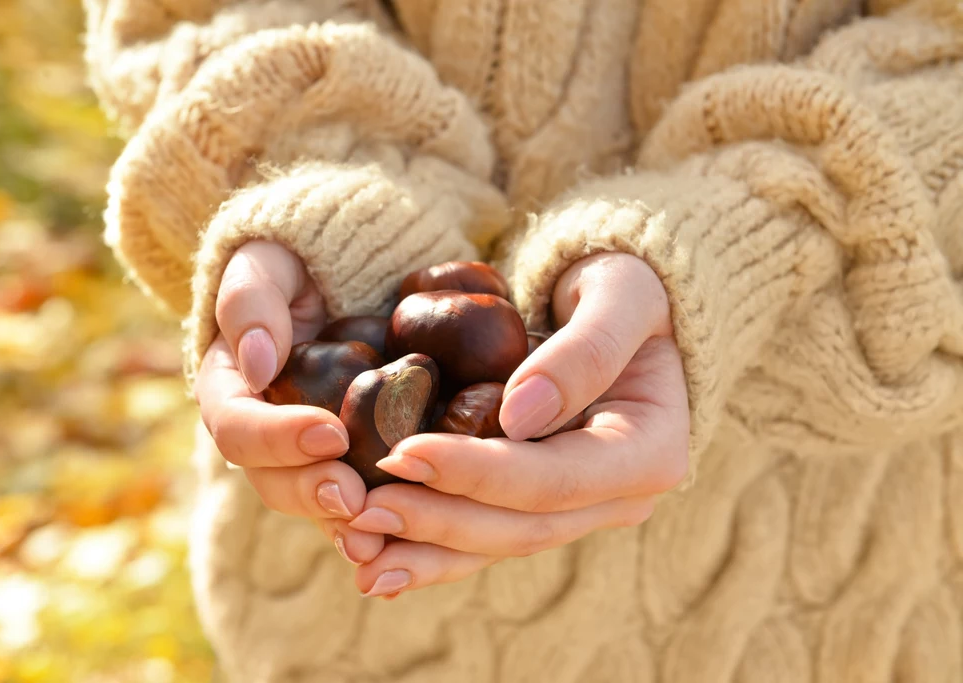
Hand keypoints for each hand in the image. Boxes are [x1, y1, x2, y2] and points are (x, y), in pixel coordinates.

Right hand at [194, 240, 383, 566]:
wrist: (336, 275)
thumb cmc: (292, 263)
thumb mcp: (264, 263)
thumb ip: (250, 303)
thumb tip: (257, 362)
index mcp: (229, 390)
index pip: (235, 427)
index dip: (276, 438)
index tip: (328, 433)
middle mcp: (261, 433)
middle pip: (273, 480)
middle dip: (313, 491)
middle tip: (355, 495)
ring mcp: (305, 454)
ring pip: (315, 500)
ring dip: (346, 521)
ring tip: (381, 526)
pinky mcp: (350, 461)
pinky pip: (360, 501)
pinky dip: (380, 522)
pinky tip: (411, 530)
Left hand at [347, 253, 688, 597]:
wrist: (626, 306)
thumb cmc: (627, 288)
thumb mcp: (622, 296)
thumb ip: (584, 353)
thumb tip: (519, 417)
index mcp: (648, 452)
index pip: (553, 479)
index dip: (476, 474)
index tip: (403, 454)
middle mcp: (617, 497)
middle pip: (519, 526)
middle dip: (438, 521)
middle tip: (361, 510)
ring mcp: (579, 507)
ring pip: (496, 544)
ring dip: (425, 550)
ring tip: (358, 549)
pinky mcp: (541, 503)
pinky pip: (484, 534)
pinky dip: (432, 548)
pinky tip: (378, 562)